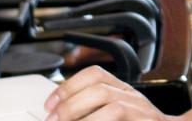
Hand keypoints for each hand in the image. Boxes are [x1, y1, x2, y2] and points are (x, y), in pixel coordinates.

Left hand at [44, 66, 173, 119]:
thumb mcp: (118, 112)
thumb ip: (94, 108)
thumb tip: (59, 112)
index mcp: (124, 90)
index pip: (95, 74)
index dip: (68, 86)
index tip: (50, 104)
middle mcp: (134, 98)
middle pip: (100, 88)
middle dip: (71, 104)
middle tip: (54, 119)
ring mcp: (142, 113)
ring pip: (111, 105)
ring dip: (84, 117)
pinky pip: (120, 119)